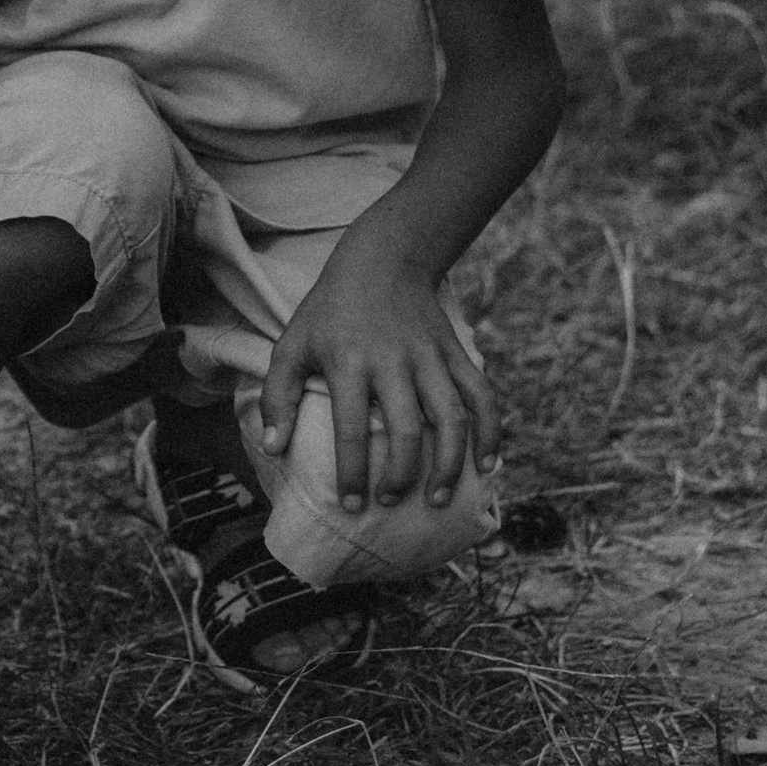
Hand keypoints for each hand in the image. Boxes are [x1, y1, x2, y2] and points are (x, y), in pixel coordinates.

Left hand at [258, 234, 496, 514]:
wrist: (384, 259)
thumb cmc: (330, 310)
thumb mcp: (293, 343)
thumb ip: (278, 395)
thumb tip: (275, 448)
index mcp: (349, 361)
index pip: (351, 429)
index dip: (352, 473)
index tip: (352, 506)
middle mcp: (393, 361)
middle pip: (406, 429)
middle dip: (400, 474)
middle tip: (390, 501)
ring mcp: (430, 356)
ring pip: (451, 417)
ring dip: (449, 463)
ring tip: (438, 500)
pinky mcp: (457, 352)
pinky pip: (482, 395)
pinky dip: (491, 432)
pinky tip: (487, 467)